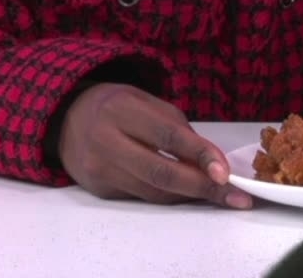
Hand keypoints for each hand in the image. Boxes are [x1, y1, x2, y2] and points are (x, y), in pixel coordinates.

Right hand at [57, 83, 250, 207]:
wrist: (67, 120)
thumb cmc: (121, 108)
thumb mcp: (149, 105)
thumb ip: (179, 131)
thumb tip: (213, 164)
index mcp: (123, 111)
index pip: (168, 137)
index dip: (200, 155)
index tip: (226, 174)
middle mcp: (106, 142)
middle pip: (160, 172)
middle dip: (202, 187)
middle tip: (235, 197)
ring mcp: (99, 169)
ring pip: (153, 191)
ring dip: (191, 196)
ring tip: (222, 197)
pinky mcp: (98, 190)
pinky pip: (141, 197)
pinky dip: (170, 196)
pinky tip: (190, 194)